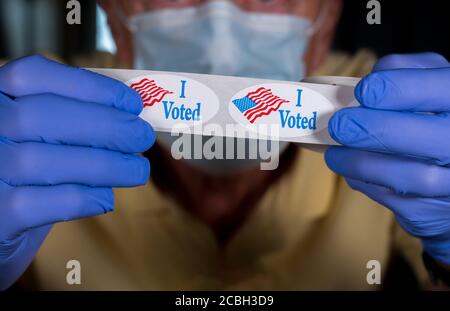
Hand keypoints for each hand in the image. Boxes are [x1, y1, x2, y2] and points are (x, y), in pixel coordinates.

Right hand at [0, 55, 154, 289]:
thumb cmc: (26, 172)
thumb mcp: (40, 135)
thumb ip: (73, 119)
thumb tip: (130, 113)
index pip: (33, 75)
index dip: (89, 87)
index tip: (132, 102)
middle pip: (41, 115)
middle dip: (104, 125)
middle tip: (141, 136)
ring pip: (41, 161)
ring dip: (103, 165)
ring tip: (137, 170)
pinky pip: (37, 204)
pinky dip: (81, 198)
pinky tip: (105, 197)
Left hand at [326, 52, 449, 265]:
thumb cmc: (438, 120)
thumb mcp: (432, 85)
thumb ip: (406, 72)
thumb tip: (371, 80)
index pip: (443, 89)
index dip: (401, 89)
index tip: (365, 91)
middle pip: (431, 139)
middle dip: (376, 130)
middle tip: (339, 125)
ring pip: (413, 177)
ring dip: (363, 163)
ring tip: (335, 153)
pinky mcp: (436, 213)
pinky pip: (400, 201)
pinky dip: (368, 183)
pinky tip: (352, 171)